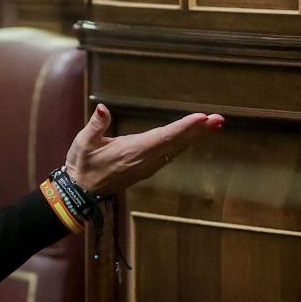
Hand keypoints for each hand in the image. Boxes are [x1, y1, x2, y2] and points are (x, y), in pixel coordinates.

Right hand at [63, 103, 223, 197]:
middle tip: (219, 119)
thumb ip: (95, 126)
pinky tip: (196, 136)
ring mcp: (148, 166)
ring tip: (214, 124)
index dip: (183, 128)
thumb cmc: (81, 164)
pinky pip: (171, 153)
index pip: (163, 137)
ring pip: (176, 149)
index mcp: (132, 151)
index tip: (201, 118)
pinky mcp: (148, 167)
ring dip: (196, 136)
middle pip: (176, 143)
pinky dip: (185, 143)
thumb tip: (103, 109)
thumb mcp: (82, 143)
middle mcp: (145, 160)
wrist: (81, 192)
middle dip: (198, 131)